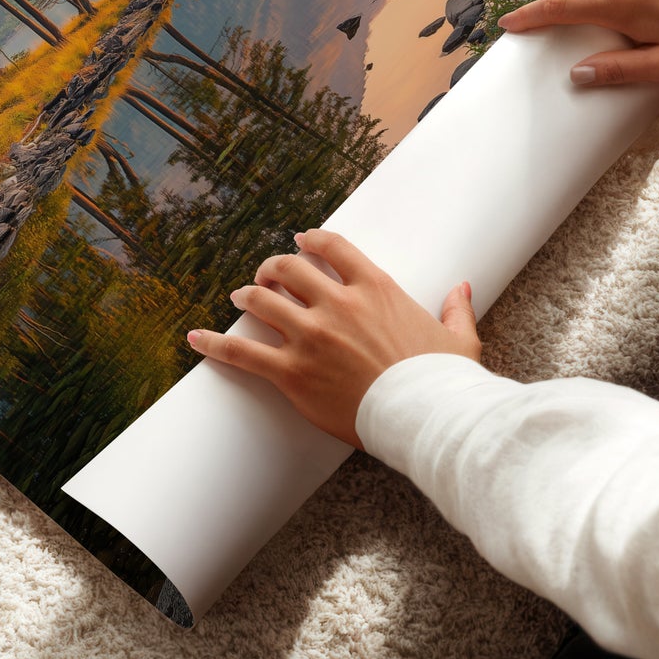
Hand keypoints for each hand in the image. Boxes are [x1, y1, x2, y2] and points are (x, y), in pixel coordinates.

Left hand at [186, 229, 479, 448]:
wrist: (426, 418)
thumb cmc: (443, 381)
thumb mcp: (458, 339)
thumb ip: (456, 309)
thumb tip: (462, 288)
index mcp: (375, 288)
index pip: (332, 247)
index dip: (310, 240)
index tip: (299, 241)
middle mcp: (338, 304)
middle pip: (289, 269)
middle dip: (272, 268)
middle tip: (265, 275)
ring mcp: (311, 336)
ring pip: (262, 301)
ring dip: (247, 296)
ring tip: (239, 297)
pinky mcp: (293, 372)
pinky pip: (243, 352)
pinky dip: (215, 344)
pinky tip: (195, 338)